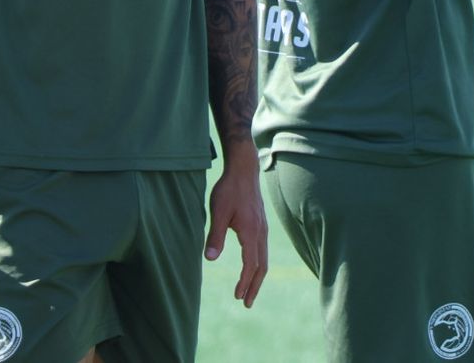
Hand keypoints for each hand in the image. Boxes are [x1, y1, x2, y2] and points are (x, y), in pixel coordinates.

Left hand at [204, 141, 268, 306]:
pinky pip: (263, 249)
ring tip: (249, 290)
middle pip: (262, 266)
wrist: (244, 169)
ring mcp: (263, 228)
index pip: (250, 264)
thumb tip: (210, 259)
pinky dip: (259, 264)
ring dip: (257, 276)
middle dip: (254, 286)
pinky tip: (252, 266)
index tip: (237, 296)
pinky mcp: (262, 223)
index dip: (244, 282)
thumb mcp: (218, 212)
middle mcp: (261, 232)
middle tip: (246, 303)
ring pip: (264, 258)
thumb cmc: (229, 189)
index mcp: (251, 232)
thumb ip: (215, 236)